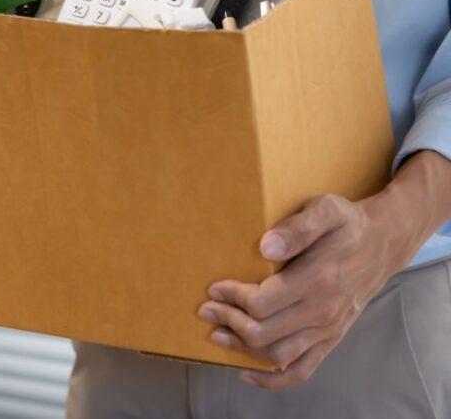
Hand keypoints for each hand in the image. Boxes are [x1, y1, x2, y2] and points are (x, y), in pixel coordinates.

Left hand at [198, 151, 450, 389]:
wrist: (382, 243)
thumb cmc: (348, 225)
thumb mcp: (326, 210)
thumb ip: (297, 228)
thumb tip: (264, 247)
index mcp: (319, 279)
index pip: (263, 302)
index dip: (233, 298)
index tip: (214, 289)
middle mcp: (324, 310)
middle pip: (264, 331)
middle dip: (229, 322)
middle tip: (207, 310)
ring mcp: (328, 328)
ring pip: (278, 354)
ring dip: (242, 348)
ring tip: (218, 334)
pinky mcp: (331, 338)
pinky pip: (302, 370)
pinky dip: (273, 379)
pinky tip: (247, 371)